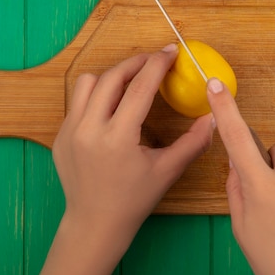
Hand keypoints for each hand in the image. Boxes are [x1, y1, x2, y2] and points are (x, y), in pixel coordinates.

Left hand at [32, 45, 213, 274]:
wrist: (95, 224)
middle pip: (111, 77)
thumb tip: (213, 117)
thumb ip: (193, 143)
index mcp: (117, 138)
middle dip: (135, 63)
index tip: (170, 51)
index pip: (138, 88)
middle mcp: (88, 130)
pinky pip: (77, 102)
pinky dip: (96, 96)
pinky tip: (112, 108)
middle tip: (154, 60)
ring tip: (131, 83)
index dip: (157, 65)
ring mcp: (69, 131)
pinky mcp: (60, 136)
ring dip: (111, 77)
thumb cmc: (134, 200)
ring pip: (87, 83)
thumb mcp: (167, 171)